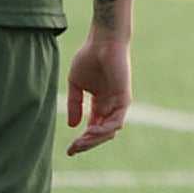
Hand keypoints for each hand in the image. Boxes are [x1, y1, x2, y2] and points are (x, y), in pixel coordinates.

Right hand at [66, 33, 131, 155]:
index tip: (69, 150)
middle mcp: (110, 105)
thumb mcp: (76, 84)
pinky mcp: (124, 98)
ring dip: (94, 140)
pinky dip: (104, 130)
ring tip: (80, 143)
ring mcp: (118, 102)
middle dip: (87, 144)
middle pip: (101, 133)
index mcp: (100, 102)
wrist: (103, 42)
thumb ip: (74, 104)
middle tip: (73, 150)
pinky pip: (117, 121)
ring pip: (109, 131)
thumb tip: (72, 125)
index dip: (82, 140)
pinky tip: (90, 131)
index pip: (93, 128)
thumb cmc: (89, 57)